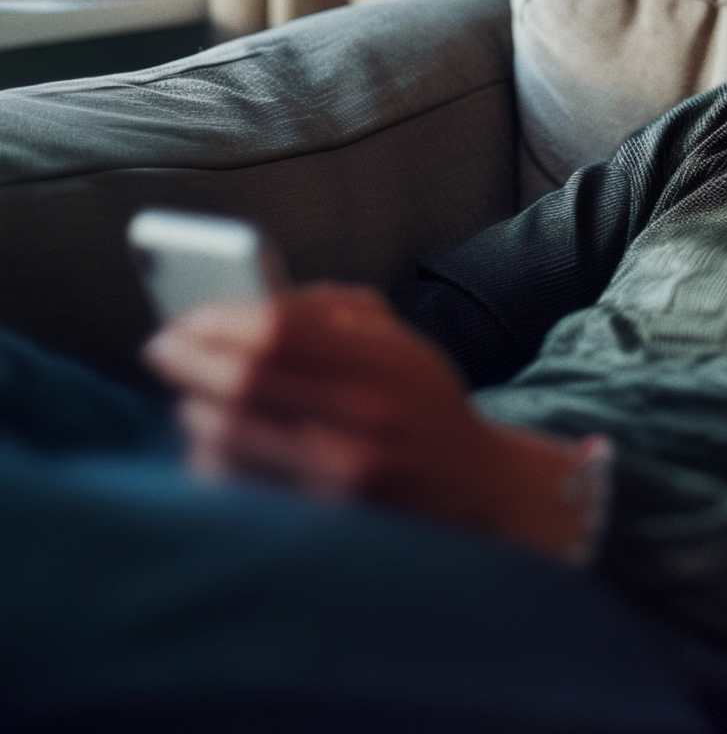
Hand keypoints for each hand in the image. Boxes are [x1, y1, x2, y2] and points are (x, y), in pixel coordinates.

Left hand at [143, 283, 609, 559]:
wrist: (472, 489)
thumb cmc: (425, 405)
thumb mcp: (403, 342)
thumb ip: (335, 311)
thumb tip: (251, 301)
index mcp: (387, 361)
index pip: (284, 328)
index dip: (222, 318)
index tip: (187, 315)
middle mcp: (365, 415)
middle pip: (248, 379)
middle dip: (189, 359)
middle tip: (162, 348)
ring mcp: (341, 472)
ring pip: (230, 436)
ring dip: (193, 409)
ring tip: (191, 396)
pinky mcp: (322, 517)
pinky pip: (237, 485)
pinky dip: (209, 459)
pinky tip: (211, 444)